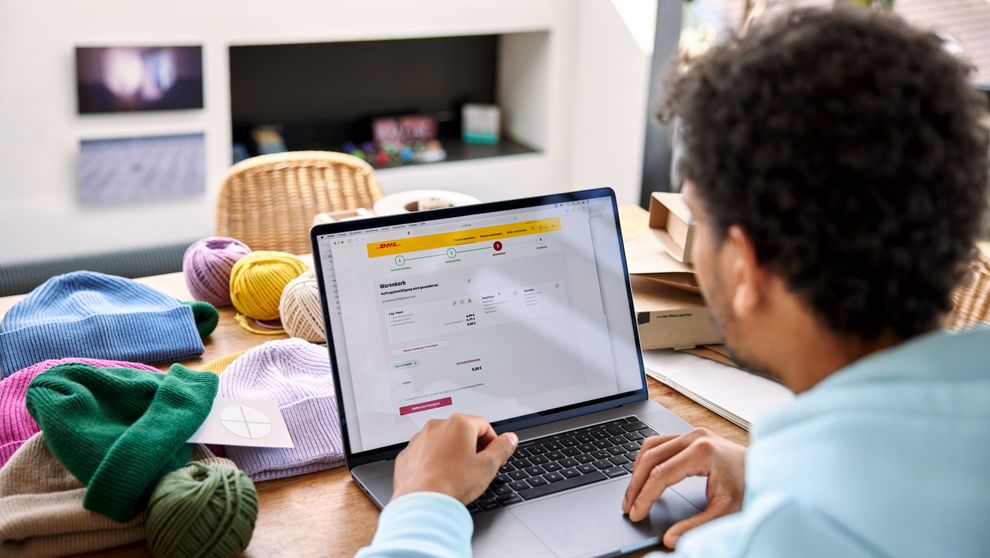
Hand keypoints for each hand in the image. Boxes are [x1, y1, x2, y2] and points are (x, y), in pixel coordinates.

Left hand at [391, 413, 517, 503]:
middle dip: (472, 449)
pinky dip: (434, 463)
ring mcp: (419, 440)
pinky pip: (426, 454)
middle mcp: (437, 427)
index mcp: (458, 424)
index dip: (493, 443)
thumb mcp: (487, 466)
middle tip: (476, 469)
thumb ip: (502, 448)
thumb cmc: (452, 484)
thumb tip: (510, 439)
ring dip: (452, 455)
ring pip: (443, 443)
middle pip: (462, 433)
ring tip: (456, 476)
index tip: (494, 457)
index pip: (484, 426)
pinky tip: (440, 479)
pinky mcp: (408, 455)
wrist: (421, 503)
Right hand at [622, 428, 745, 548]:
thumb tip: (670, 539)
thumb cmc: (751, 488)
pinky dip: (647, 459)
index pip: (661, 474)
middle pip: (650, 458)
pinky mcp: (691, 435)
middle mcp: (694, 437)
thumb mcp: (725, 512)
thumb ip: (695, 527)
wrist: (768, 470)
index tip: (635, 513)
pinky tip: (644, 476)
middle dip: (635, 485)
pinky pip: (659, 443)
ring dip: (637, 470)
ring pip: (650, 446)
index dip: (644, 496)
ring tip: (632, 494)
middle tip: (628, 507)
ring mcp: (692, 433)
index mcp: (702, 452)